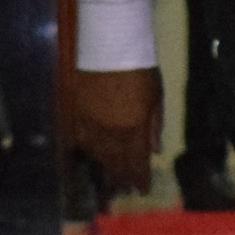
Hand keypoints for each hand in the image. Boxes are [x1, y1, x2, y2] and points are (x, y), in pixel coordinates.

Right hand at [68, 67, 162, 203]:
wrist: (110, 45)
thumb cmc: (140, 69)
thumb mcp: (156, 97)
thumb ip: (154, 126)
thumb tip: (155, 151)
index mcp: (134, 128)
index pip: (137, 160)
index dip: (139, 177)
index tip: (142, 190)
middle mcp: (111, 131)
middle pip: (116, 160)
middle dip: (123, 176)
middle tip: (127, 189)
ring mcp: (92, 122)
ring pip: (98, 153)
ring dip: (107, 167)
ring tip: (112, 178)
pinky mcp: (78, 112)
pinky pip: (82, 138)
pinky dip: (89, 149)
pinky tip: (93, 155)